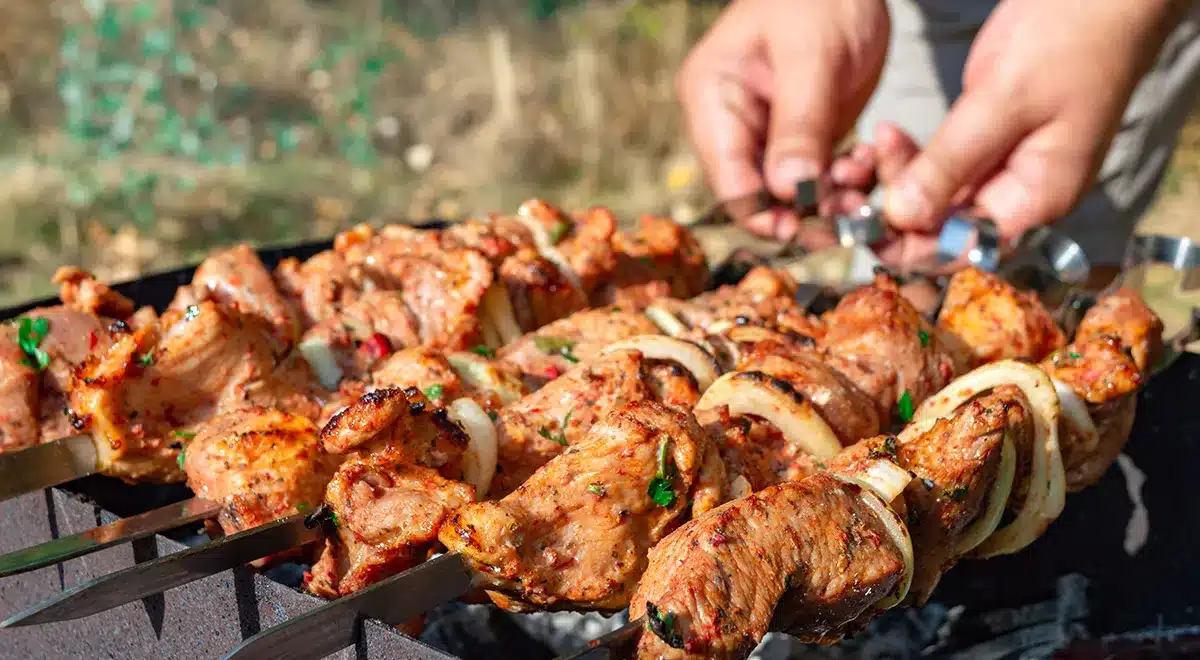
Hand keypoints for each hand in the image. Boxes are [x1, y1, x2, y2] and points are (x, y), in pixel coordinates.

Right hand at [677, 0, 890, 244]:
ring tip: (867, 189)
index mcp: (713, 100)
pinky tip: (868, 169)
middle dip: (803, 210)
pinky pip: (814, 177)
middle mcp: (731, 123)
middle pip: (757, 194)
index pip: (728, 179)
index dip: (763, 213)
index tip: (807, 228)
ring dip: (829, 200)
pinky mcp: (798, 135)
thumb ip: (800, 125)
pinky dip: (841, 182)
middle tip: (854, 214)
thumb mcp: (813, 58)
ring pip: (788, 193)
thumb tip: (787, 193)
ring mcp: (764, 132)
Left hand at [882, 0, 1184, 256]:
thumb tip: (901, 217)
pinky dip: (910, 155)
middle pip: (944, 227)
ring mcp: (1002, 168)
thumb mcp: (1004, 101)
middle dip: (897, 208)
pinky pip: (939, 165)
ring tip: (878, 140)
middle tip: (861, 175)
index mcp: (1037, 199)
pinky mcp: (985, 141)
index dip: (912, 247)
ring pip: (935, 196)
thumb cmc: (1072, 40)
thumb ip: (952, 163)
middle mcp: (1019, 194)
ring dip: (899, 177)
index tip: (865, 228)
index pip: (965, 249)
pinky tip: (886, 135)